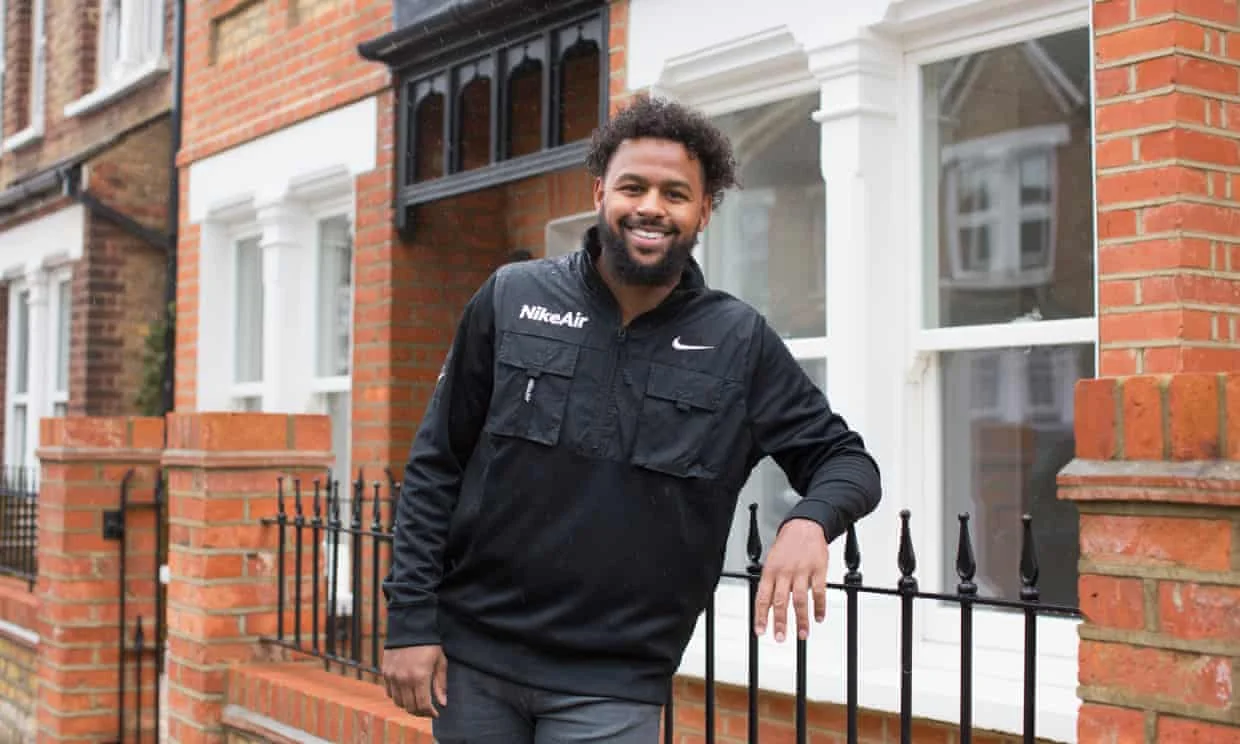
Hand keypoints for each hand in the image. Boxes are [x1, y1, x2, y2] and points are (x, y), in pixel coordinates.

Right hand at [382, 645, 447, 717]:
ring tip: (417, 703)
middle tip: (428, 711)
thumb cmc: (430, 644)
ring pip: (398, 702)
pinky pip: (389, 693)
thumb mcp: (440, 662)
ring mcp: (392, 676)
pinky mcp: (385, 672)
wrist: (410, 627)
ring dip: (409, 706)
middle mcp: (404, 679)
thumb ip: (440, 684)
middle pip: (410, 707)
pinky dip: (398, 697)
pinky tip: (406, 694)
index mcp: (420, 677)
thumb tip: (443, 703)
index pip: (423, 705)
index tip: (436, 714)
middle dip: (421, 712)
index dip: (431, 713)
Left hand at [754, 518, 828, 641]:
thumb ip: (771, 582)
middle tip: (780, 637)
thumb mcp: (772, 560)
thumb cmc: (787, 544)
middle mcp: (785, 572)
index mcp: (770, 571)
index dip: (761, 616)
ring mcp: (802, 571)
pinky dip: (819, 607)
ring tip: (802, 634)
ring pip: (800, 600)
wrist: (804, 526)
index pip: (763, 597)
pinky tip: (819, 617)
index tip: (761, 631)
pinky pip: (819, 592)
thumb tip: (767, 605)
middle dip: (780, 622)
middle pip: (780, 601)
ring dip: (801, 620)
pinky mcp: (818, 570)